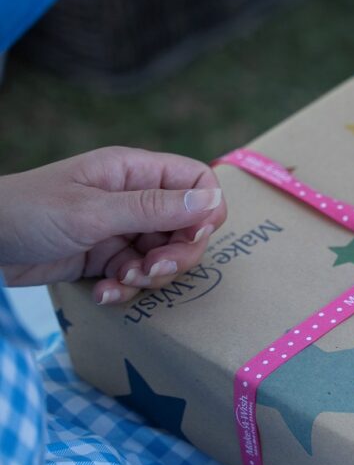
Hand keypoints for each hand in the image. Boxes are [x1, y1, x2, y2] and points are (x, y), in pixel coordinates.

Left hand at [0, 147, 226, 304]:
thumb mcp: (94, 211)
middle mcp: (134, 198)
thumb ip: (155, 209)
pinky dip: (126, 288)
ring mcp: (120, 229)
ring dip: (151, 275)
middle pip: (187, 225)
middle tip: (154, 270)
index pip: (196, 181)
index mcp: (134, 172)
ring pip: (164, 254)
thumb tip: (212, 201)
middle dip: (178, 253)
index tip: (195, 235)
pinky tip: (104, 293)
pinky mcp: (104, 258)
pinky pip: (135, 275)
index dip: (206, 209)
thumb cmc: (30, 212)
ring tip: (123, 281)